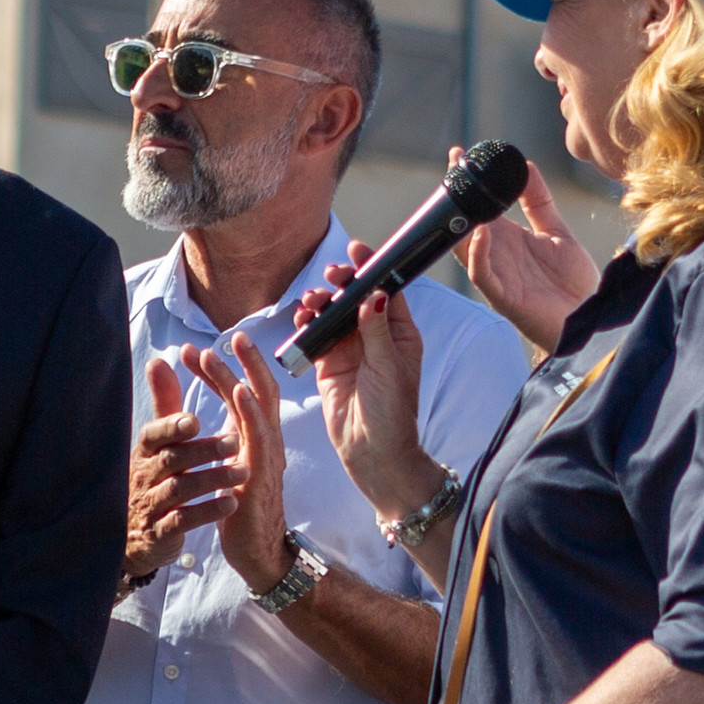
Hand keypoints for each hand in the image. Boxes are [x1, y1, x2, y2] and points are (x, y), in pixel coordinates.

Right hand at [123, 356, 240, 578]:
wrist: (131, 537)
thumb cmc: (152, 480)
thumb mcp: (155, 443)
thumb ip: (162, 403)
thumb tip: (158, 361)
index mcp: (145, 452)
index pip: (153, 435)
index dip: (172, 426)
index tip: (195, 418)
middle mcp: (145, 476)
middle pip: (172, 460)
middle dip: (203, 449)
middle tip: (235, 440)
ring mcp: (151, 506)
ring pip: (180, 490)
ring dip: (212, 479)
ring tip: (243, 470)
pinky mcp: (160, 533)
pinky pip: (183, 521)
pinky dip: (207, 512)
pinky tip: (230, 504)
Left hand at [180, 334, 291, 594]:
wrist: (258, 551)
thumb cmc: (240, 508)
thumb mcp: (222, 466)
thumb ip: (209, 439)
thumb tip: (194, 416)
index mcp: (254, 437)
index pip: (241, 392)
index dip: (220, 369)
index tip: (192, 351)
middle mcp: (265, 440)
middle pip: (259, 388)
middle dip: (243, 359)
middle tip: (224, 334)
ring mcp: (267, 454)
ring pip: (258, 404)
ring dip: (240, 374)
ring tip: (223, 351)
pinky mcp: (262, 472)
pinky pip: (260, 435)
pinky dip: (251, 409)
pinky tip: (239, 391)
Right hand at [295, 245, 441, 523]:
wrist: (372, 453)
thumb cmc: (392, 414)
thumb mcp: (389, 367)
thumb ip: (377, 329)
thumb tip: (374, 293)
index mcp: (400, 335)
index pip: (387, 292)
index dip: (372, 269)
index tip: (358, 250)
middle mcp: (376, 339)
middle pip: (357, 299)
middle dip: (342, 283)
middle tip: (331, 276)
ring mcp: (351, 351)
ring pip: (334, 315)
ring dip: (322, 304)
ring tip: (311, 302)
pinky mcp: (329, 365)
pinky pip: (316, 336)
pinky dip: (308, 325)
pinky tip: (303, 319)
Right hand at [461, 160, 599, 354]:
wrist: (591, 320)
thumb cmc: (574, 284)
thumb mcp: (557, 232)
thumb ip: (539, 202)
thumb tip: (525, 166)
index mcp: (509, 240)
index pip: (482, 206)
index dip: (470, 183)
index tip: (461, 154)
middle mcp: (498, 255)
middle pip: (468, 222)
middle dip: (457, 195)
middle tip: (455, 165)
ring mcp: (498, 275)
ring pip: (465, 247)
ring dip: (461, 221)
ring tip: (461, 193)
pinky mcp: (504, 297)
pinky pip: (482, 273)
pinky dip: (477, 253)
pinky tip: (482, 231)